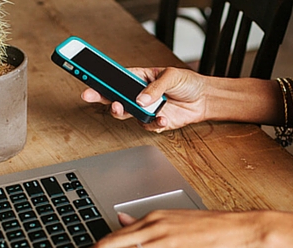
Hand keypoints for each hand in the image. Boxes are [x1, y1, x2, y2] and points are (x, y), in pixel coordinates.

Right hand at [81, 67, 208, 132]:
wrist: (204, 99)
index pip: (116, 78)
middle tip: (94, 96)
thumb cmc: (187, 82)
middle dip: (102, 97)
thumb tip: (140, 99)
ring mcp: (145, 109)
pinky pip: (148, 125)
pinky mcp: (155, 121)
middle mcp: (139, 94)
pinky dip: (154, 123)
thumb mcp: (172, 76)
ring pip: (127, 114)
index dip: (100, 80)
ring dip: (124, 111)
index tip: (88, 82)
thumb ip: (155, 87)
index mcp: (139, 78)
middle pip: (114, 97)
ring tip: (127, 107)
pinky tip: (162, 117)